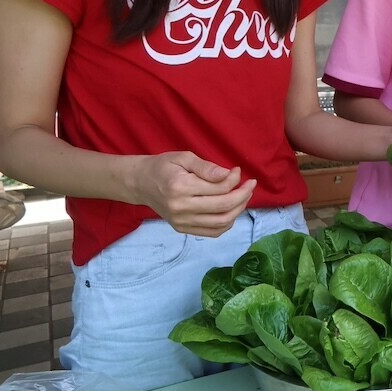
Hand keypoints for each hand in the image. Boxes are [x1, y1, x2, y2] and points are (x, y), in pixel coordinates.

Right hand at [131, 152, 255, 237]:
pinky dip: (227, 223)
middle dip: (243, 195)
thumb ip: (206, 167)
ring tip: (244, 197)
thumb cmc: (163, 167)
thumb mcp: (183, 157)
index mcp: (180, 187)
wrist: (140, 183)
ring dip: (239, 210)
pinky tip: (232, 210)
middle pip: (223, 207)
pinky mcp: (182, 229)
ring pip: (221, 222)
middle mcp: (181, 207)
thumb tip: (229, 175)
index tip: (238, 171)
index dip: (235, 179)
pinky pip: (212, 232)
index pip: (219, 188)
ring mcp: (181, 221)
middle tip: (251, 185)